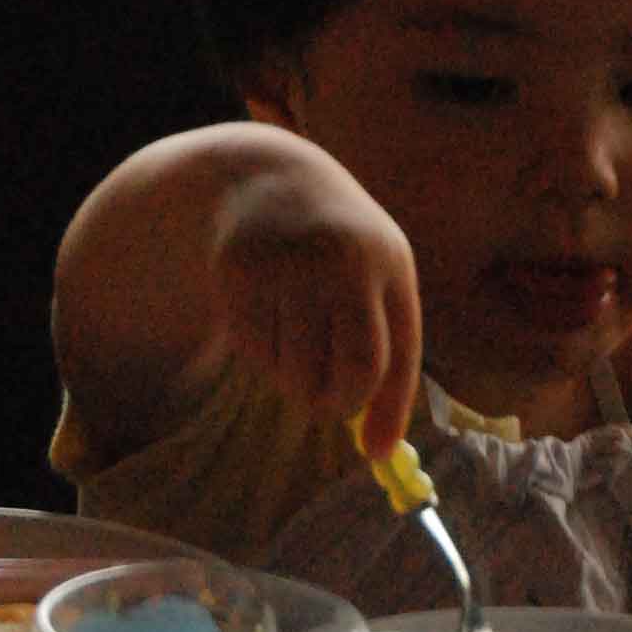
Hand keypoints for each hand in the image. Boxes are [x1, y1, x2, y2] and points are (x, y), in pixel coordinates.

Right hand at [210, 138, 423, 455]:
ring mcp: (288, 264)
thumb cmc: (340, 250)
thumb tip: (380, 452)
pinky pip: (256, 354)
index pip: (391, 358)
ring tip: (297, 339)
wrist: (271, 178)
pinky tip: (268, 316)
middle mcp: (341, 259)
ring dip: (296, 379)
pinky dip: (264, 358)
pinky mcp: (240, 272)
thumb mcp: (378, 281)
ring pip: (296, 373)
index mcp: (388, 259)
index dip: (386, 410)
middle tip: (327, 403)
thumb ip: (388, 360)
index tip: (376, 453)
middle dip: (338, 404)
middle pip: (348, 373)